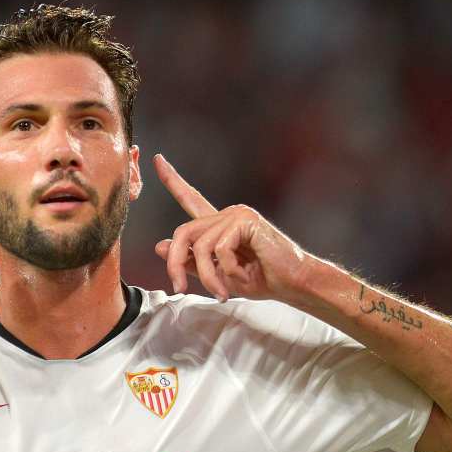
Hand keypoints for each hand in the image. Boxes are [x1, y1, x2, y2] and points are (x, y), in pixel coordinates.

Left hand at [154, 154, 308, 301]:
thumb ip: (191, 261)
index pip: (191, 198)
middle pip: (182, 232)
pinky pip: (219, 248)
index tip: (157, 159)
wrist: (293, 283)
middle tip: (178, 289)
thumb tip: (159, 245)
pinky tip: (244, 274)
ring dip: (206, 275)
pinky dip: (227, 269)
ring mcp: (237, 215)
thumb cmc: (262, 279)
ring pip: (200, 245)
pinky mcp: (247, 221)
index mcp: (220, 225)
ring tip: (221, 292)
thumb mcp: (218, 276)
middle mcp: (227, 214)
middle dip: (175, 264)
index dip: (172, 180)